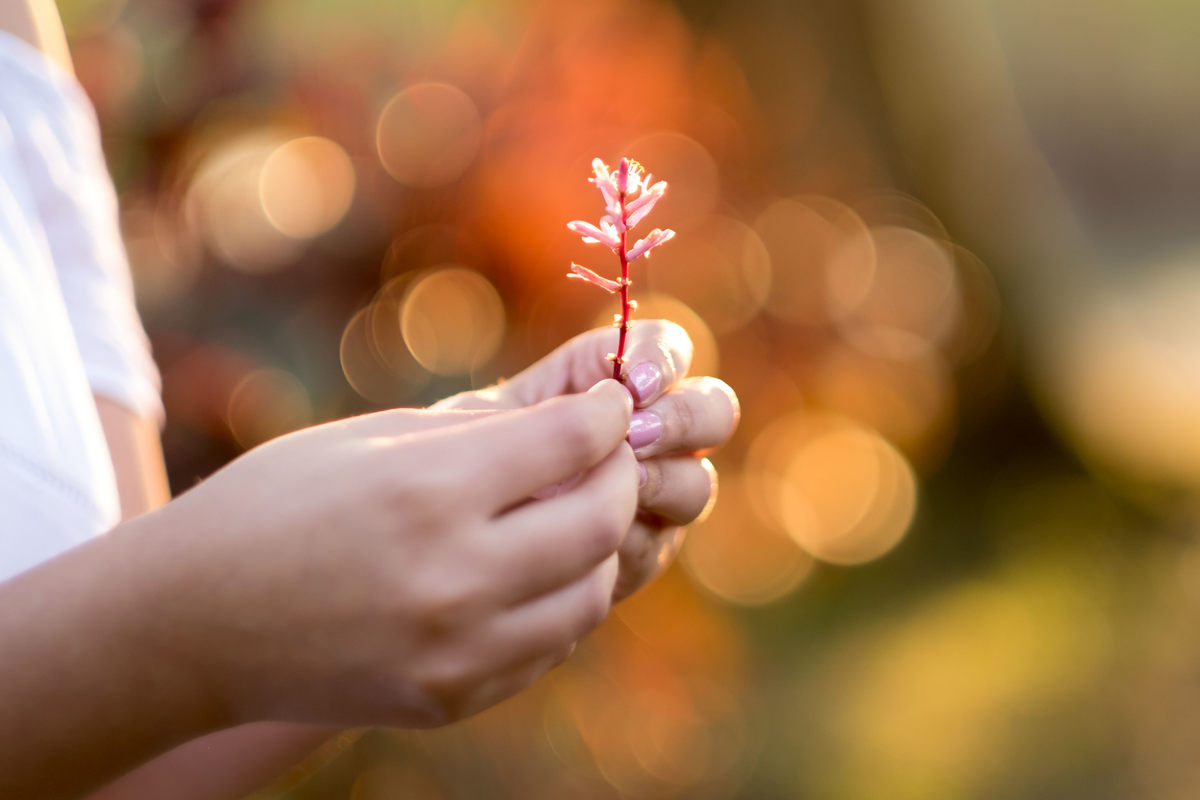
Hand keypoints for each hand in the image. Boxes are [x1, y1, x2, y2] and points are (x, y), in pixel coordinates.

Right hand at [122, 381, 637, 728]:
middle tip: (610, 455)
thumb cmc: (275, 506)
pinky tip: (533, 572)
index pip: (572, 443)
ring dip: (597, 547)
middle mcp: (452, 578)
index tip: (614, 405)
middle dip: (620, 476)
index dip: (608, 415)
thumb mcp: (372, 441)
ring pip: (588, 595)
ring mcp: (455, 652)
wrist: (192, 623)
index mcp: (428, 491)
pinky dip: (558, 602)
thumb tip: (574, 425)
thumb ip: (481, 435)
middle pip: (599, 522)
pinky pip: (546, 647)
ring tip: (573, 513)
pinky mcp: (449, 699)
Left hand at [433, 320, 739, 599]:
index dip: (665, 358)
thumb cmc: (454, 460)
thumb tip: (618, 390)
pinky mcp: (639, 553)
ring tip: (614, 489)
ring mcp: (654, 496)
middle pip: (714, 411)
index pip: (670, 349)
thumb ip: (555, 402)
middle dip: (683, 419)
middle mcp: (651, 433)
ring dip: (663, 482)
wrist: (430, 535)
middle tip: (635, 437)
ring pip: (697, 483)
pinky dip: (631, 540)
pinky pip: (657, 543)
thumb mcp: (489, 419)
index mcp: (616, 380)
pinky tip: (590, 541)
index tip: (633, 382)